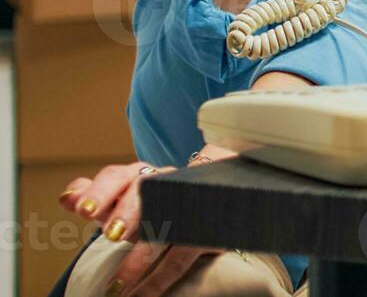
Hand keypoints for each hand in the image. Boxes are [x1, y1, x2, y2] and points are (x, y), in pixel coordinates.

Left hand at [60, 157, 224, 295]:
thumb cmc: (149, 205)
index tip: (83, 212)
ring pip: (167, 225)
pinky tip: (139, 296)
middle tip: (112, 234)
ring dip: (141, 255)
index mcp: (138, 175)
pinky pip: (181, 256)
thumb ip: (92, 197)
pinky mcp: (206, 231)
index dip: (100, 191)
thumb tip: (66, 198)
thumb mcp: (120, 200)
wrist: (203, 204)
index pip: (117, 176)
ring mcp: (188, 206)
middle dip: (129, 211)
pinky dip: (158, 279)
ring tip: (117, 284)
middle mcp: (165, 184)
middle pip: (148, 190)